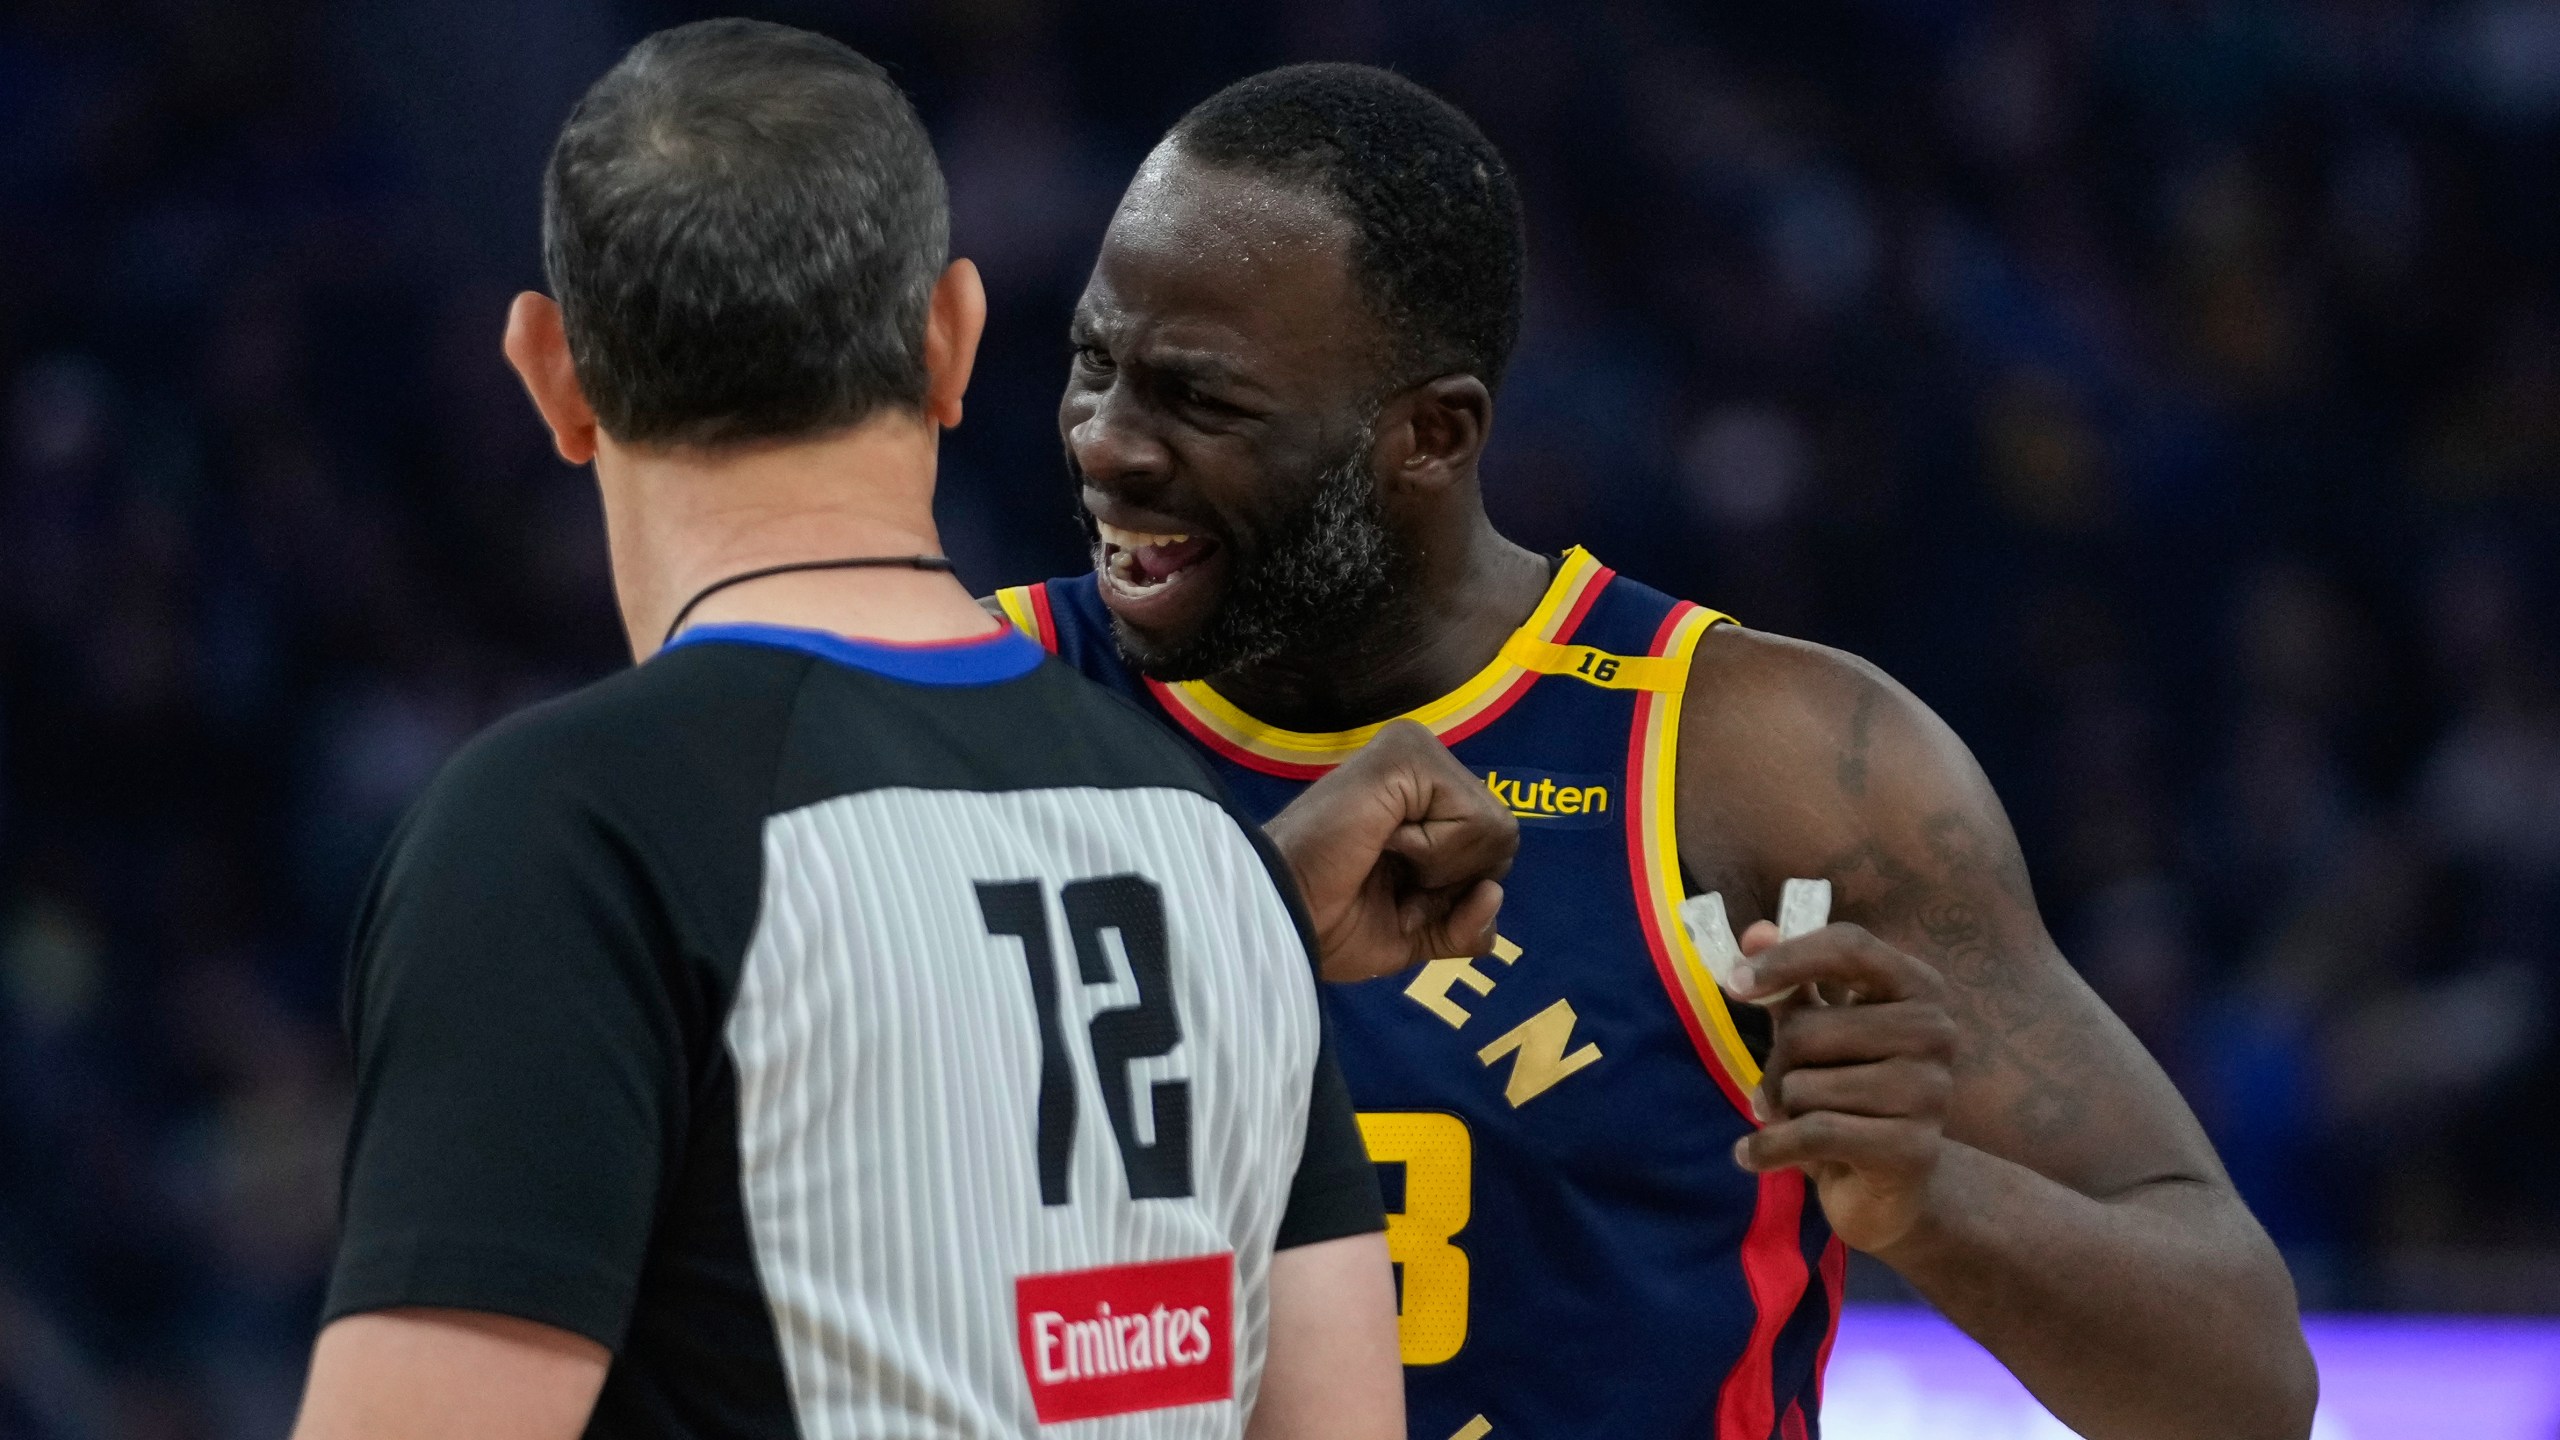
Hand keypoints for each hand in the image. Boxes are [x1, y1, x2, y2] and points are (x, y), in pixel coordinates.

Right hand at [1262, 720, 1516, 982]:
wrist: (1283, 915)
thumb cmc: (1330, 923)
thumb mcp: (1416, 936)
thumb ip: (1466, 926)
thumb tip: (1493, 892)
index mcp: (1421, 798)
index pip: (1493, 850)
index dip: (1454, 896)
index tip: (1394, 898)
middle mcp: (1422, 763)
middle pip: (1503, 837)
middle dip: (1453, 884)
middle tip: (1389, 882)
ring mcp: (1414, 751)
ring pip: (1496, 828)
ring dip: (1441, 870)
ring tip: (1384, 859)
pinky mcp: (1407, 752)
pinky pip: (1475, 819)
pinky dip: (1437, 854)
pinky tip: (1387, 842)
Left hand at [1729, 920, 1959, 1255]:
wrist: (1889, 1187)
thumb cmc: (1849, 1093)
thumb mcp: (1817, 1032)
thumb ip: (1790, 985)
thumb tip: (1756, 932)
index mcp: (1917, 987)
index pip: (1850, 947)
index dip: (1787, 958)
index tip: (1734, 983)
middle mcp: (1936, 1032)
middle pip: (1810, 1028)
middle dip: (1778, 1063)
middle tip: (1782, 1088)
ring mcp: (1931, 1092)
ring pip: (1806, 1086)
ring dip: (1784, 1109)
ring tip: (1801, 1121)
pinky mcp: (1914, 1149)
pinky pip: (1814, 1134)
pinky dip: (1769, 1148)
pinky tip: (1751, 1155)